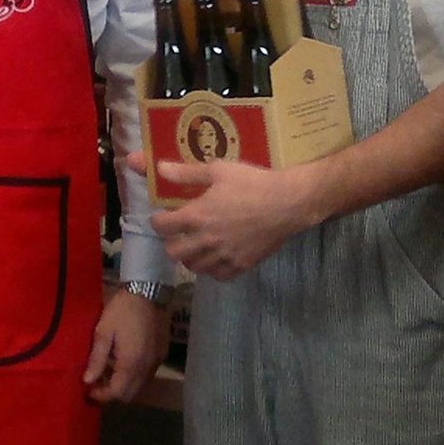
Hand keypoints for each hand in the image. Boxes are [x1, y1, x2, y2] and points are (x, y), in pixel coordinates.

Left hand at [82, 289, 169, 403]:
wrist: (148, 291)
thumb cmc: (122, 310)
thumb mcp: (104, 331)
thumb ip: (97, 358)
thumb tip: (87, 381)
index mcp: (131, 363)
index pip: (117, 393)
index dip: (101, 395)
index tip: (88, 389)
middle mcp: (146, 368)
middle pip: (130, 395)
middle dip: (112, 394)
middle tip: (97, 383)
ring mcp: (156, 362)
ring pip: (140, 387)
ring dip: (124, 386)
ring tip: (108, 373)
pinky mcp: (161, 355)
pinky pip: (147, 376)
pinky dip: (134, 377)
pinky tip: (123, 364)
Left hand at [143, 156, 312, 278]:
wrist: (286, 203)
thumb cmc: (251, 183)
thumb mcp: (217, 171)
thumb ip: (186, 173)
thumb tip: (160, 168)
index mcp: (196, 216)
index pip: (162, 227)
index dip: (157, 221)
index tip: (161, 216)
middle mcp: (206, 240)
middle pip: (174, 253)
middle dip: (170, 243)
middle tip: (177, 233)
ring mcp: (224, 256)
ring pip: (195, 267)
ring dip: (190, 257)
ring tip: (195, 245)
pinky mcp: (241, 265)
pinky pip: (218, 275)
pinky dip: (212, 269)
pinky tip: (215, 257)